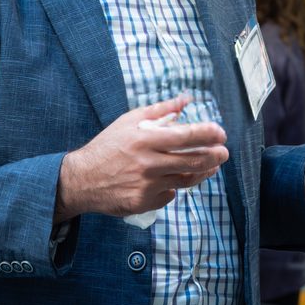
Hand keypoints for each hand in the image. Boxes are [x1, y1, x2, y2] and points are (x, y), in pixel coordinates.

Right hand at [54, 95, 228, 222]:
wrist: (81, 180)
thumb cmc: (107, 146)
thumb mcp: (129, 121)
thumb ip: (159, 110)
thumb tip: (185, 100)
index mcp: (146, 140)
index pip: (185, 136)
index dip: (208, 134)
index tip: (221, 133)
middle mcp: (148, 164)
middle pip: (193, 161)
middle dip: (215, 156)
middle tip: (224, 152)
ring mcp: (147, 186)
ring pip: (185, 180)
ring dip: (203, 172)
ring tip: (212, 166)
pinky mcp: (144, 203)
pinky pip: (169, 195)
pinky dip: (174, 187)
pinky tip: (174, 180)